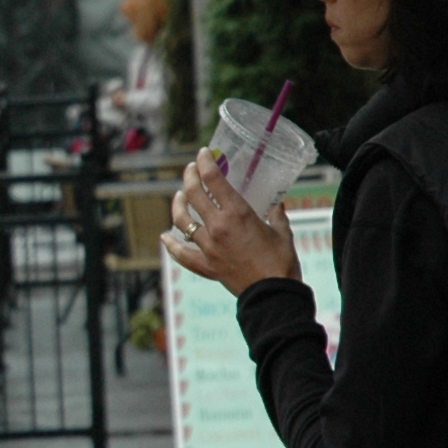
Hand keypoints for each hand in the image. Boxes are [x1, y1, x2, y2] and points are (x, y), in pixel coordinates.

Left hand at [166, 149, 299, 297]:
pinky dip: (171, 245)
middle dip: (190, 176)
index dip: (206, 162)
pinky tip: (165, 237)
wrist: (274, 295)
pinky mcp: (206, 266)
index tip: (204, 153)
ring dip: (178, 204)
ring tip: (179, 196)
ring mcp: (208, 247)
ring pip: (182, 220)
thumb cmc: (282, 262)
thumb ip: (277, 214)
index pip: (214, 179)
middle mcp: (217, 227)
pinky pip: (182, 254)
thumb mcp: (282, 232)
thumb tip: (277, 204)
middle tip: (191, 169)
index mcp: (237, 214)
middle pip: (193, 194)